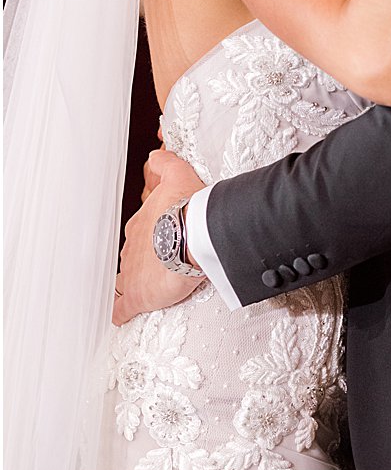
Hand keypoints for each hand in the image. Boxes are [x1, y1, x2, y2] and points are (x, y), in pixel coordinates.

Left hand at [114, 151, 205, 325]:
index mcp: (140, 225)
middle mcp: (131, 248)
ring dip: (132, 283)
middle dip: (144, 260)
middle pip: (133, 256)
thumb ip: (165, 165)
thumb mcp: (178, 177)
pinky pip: (121, 308)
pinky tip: (119, 315)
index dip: (152, 236)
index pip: (141, 232)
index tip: (162, 240)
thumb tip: (156, 154)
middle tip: (160, 265)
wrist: (193, 235)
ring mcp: (131, 273)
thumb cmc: (189, 209)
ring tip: (145, 288)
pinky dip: (119, 312)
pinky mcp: (137, 296)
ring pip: (125, 279)